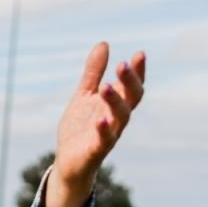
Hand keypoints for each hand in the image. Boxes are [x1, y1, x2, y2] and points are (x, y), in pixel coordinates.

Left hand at [53, 44, 145, 190]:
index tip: (139, 54)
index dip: (137, 72)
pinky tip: (100, 120)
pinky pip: (104, 141)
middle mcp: (117, 119)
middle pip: (131, 99)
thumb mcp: (84, 96)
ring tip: (106, 87)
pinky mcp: (96, 151)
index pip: (132, 86)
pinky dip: (104, 130)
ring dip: (115, 102)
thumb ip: (93, 73)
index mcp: (115, 105)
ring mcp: (109, 135)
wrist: (68, 162)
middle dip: (129, 82)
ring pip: (120, 118)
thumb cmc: (80, 129)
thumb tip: (104, 44)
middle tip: (122, 65)